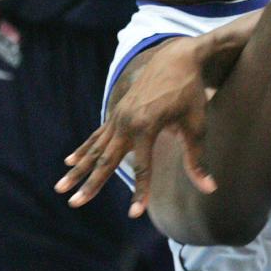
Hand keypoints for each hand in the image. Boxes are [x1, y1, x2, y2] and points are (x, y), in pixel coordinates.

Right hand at [56, 35, 219, 215]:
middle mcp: (128, 122)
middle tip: (74, 203)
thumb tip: (209, 188)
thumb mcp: (196, 124)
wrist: (176, 57)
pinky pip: (97, 135)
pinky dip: (84, 149)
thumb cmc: (190, 92)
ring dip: (79, 169)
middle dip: (91, 183)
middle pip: (107, 159)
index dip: (141, 191)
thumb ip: (197, 159)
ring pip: (96, 149)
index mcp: (147, 126)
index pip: (144, 167)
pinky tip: (69, 161)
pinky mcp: (117, 113)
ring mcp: (119, 117)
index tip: (135, 214)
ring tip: (60, 187)